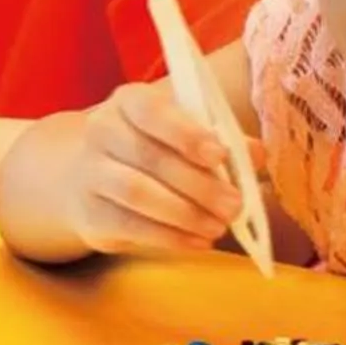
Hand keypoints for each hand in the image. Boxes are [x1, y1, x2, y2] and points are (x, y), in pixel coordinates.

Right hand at [61, 81, 252, 256]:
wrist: (89, 178)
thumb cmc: (153, 151)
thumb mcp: (184, 136)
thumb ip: (223, 142)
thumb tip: (256, 155)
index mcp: (129, 102)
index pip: (152, 110)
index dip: (186, 133)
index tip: (219, 155)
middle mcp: (101, 130)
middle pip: (149, 157)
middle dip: (198, 184)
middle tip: (234, 205)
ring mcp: (90, 173)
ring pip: (136, 193)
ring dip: (184, 213)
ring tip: (218, 227)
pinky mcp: (89, 214)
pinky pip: (129, 226)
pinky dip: (169, 237)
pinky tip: (197, 242)